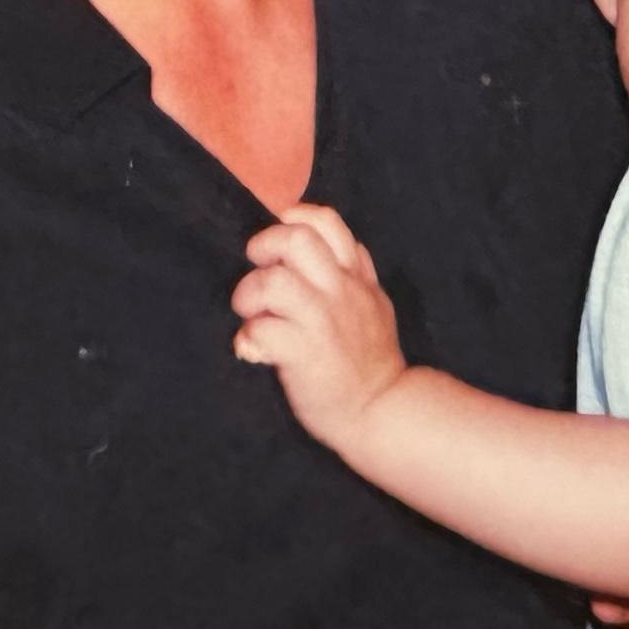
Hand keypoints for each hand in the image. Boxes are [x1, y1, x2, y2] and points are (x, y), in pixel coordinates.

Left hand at [232, 204, 406, 446]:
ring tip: (249, 311)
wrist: (380, 411)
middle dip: (264, 246)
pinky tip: (252, 348)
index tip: (280, 231)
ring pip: (274, 283)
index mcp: (356, 277)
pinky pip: (262, 330)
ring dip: (249, 293)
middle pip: (296, 240)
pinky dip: (248, 336)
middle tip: (257, 268)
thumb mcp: (376, 304)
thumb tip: (344, 244)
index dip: (296, 216)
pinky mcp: (302, 354)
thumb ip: (360, 272)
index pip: (327, 222)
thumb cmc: (371, 360)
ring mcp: (321, 322)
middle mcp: (340, 292)